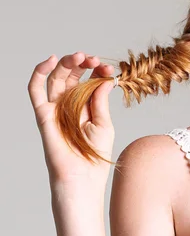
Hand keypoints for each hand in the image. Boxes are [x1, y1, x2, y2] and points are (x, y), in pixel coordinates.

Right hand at [28, 52, 116, 189]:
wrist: (81, 178)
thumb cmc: (95, 156)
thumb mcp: (104, 124)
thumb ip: (100, 100)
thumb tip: (105, 79)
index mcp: (86, 107)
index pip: (89, 81)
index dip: (98, 71)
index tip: (109, 69)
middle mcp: (69, 105)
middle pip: (71, 76)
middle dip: (83, 64)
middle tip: (94, 60)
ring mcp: (55, 108)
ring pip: (55, 78)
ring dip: (66, 63)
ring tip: (81, 56)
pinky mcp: (43, 114)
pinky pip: (35, 91)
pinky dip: (39, 73)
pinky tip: (50, 59)